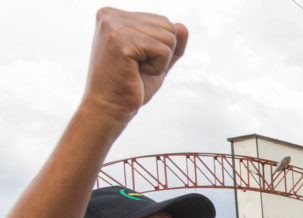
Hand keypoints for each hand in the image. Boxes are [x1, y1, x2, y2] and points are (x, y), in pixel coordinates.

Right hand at [84, 9, 188, 125]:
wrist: (110, 108)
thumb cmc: (130, 87)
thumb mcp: (156, 61)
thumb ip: (171, 44)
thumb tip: (182, 26)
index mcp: (115, 15)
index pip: (163, 21)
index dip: (161, 48)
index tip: (136, 62)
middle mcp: (110, 15)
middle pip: (167, 25)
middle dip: (163, 53)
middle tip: (137, 67)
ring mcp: (113, 25)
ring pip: (169, 37)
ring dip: (160, 61)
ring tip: (135, 70)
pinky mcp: (120, 39)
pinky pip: (163, 50)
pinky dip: (157, 68)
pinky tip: (136, 73)